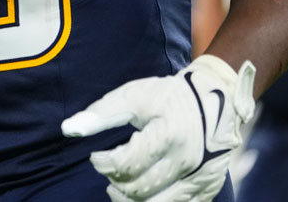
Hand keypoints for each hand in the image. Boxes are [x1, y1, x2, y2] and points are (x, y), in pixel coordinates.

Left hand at [61, 55, 255, 201]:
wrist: (219, 98)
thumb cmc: (170, 95)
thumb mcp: (135, 95)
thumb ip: (101, 113)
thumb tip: (68, 129)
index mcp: (168, 135)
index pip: (125, 165)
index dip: (103, 164)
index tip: (97, 157)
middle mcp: (188, 161)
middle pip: (139, 190)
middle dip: (115, 183)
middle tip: (108, 171)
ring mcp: (201, 178)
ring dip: (130, 201)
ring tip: (119, 188)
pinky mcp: (208, 188)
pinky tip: (143, 193)